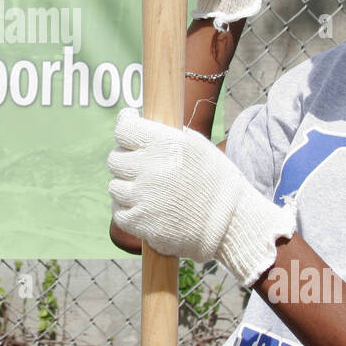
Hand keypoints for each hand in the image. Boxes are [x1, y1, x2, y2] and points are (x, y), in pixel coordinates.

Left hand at [106, 108, 296, 286]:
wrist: (231, 225)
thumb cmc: (217, 183)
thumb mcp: (198, 146)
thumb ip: (165, 134)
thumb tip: (133, 120)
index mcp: (166, 144)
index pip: (124, 129)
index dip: (126, 130)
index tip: (130, 132)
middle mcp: (151, 168)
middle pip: (115, 159)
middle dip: (126, 162)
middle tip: (143, 169)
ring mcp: (143, 196)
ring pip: (114, 186)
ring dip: (127, 188)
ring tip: (150, 192)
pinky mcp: (139, 222)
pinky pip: (118, 212)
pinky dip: (128, 210)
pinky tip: (147, 209)